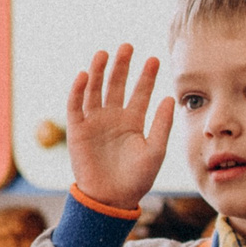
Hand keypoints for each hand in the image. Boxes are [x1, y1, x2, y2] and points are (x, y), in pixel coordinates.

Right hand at [66, 44, 173, 210]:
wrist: (112, 199)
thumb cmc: (137, 178)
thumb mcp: (155, 151)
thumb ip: (161, 125)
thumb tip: (169, 98)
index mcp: (133, 121)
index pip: (141, 92)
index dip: (147, 76)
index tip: (155, 59)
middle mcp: (113, 117)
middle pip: (117, 85)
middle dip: (122, 66)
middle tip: (128, 47)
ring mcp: (95, 122)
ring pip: (95, 90)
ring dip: (99, 72)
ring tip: (105, 53)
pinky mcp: (78, 130)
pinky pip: (76, 106)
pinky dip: (78, 90)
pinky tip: (85, 75)